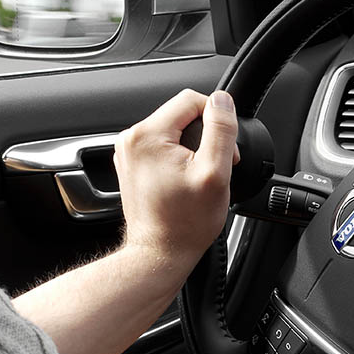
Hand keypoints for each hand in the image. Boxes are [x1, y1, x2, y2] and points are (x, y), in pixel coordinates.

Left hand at [113, 89, 239, 266]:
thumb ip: (220, 130)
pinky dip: (180, 158)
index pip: (191, 100)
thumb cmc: (185, 223)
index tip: (223, 149)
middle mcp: (132, 139)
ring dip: (194, 148)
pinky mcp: (133, 165)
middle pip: (182, 114)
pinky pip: (163, 147)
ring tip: (200, 177)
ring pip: (174, 131)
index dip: (216, 118)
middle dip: (205, 135)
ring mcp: (130, 152)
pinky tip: (186, 181)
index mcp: (148, 134)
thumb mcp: (214, 173)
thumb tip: (222, 101)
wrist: (161, 253)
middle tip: (215, 167)